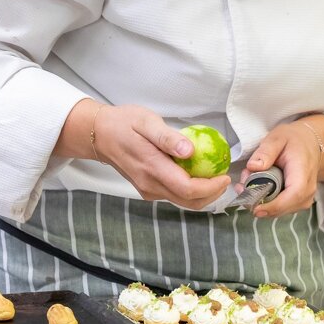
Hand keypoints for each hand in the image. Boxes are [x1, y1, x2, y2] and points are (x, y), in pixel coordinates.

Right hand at [92, 104, 230, 208]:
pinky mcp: (147, 189)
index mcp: (152, 168)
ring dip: (203, 193)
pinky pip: (174, 195)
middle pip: (189, 202)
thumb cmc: (124, 123)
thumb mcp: (146, 121)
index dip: (211, 187)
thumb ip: (168, 137)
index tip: (225, 175)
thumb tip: (190, 151)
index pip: (188, 189)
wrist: (99, 134)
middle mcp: (150, 185)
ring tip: (214, 174)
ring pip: (182, 201)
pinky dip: (190, 190)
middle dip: (212, 194)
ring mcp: (147, 190)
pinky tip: (196, 174)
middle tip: (224, 177)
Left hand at [240, 119, 323, 218]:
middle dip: (259, 202)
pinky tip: (256, 188)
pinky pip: (280, 208)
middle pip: (284, 207)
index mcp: (303, 171)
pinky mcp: (299, 202)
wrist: (309, 143)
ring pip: (280, 210)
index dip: (274, 205)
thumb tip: (253, 166)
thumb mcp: (277, 138)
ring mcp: (305, 198)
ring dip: (260, 201)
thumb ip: (265, 151)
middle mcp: (308, 189)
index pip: (294, 194)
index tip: (255, 209)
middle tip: (241, 187)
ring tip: (247, 182)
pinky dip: (266, 202)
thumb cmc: (293, 140)